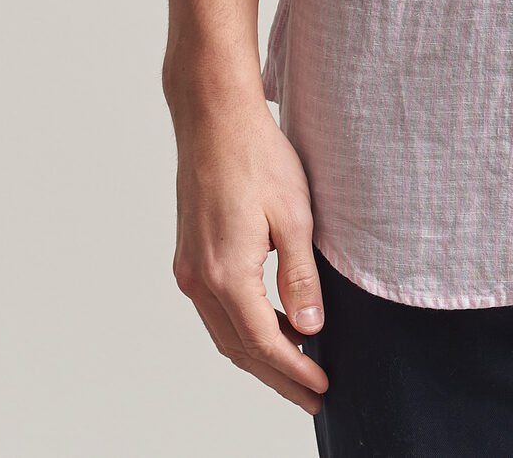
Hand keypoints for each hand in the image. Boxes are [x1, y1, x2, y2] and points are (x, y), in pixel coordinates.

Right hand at [168, 78, 329, 413]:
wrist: (215, 117)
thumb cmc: (257, 156)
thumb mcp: (294, 215)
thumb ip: (300, 279)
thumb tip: (309, 331)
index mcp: (225, 272)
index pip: (263, 342)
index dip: (295, 370)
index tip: (322, 386)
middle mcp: (199, 278)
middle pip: (239, 348)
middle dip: (278, 376)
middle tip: (313, 394)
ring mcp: (189, 268)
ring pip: (224, 332)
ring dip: (259, 354)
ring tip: (298, 368)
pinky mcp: (189, 254)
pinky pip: (216, 309)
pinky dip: (242, 328)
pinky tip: (269, 327)